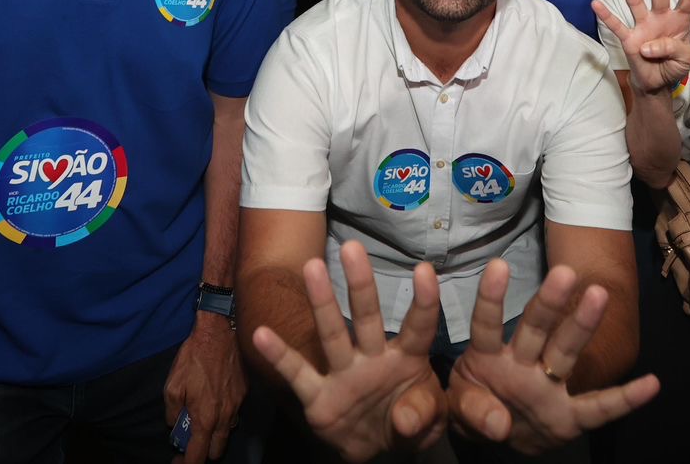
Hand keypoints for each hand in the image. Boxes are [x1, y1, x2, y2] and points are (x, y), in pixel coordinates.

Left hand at [164, 313, 246, 461]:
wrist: (220, 332)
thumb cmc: (194, 358)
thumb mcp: (172, 385)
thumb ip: (173, 411)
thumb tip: (174, 425)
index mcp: (206, 417)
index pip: (199, 455)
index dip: (187, 463)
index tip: (179, 461)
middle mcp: (225, 416)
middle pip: (217, 451)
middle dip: (203, 451)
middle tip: (191, 440)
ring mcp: (238, 405)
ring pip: (227, 432)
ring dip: (214, 434)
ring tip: (203, 419)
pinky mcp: (245, 392)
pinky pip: (234, 414)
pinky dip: (223, 415)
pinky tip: (214, 401)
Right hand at [249, 242, 446, 461]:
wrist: (373, 448)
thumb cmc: (408, 418)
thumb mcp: (429, 421)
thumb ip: (423, 413)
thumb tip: (405, 419)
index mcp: (406, 359)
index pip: (418, 328)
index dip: (424, 302)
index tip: (423, 269)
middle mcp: (373, 358)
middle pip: (368, 317)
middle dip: (361, 283)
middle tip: (352, 246)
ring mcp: (343, 375)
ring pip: (332, 334)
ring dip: (323, 302)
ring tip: (312, 266)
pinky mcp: (318, 397)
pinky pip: (298, 374)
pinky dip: (279, 356)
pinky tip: (261, 334)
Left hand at [446, 260, 657, 453]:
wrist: (497, 435)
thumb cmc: (475, 405)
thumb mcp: (461, 407)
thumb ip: (472, 411)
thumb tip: (499, 424)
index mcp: (489, 357)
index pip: (487, 324)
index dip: (491, 297)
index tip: (498, 265)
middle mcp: (523, 363)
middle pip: (536, 328)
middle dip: (549, 302)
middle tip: (564, 272)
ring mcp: (548, 387)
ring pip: (566, 352)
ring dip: (581, 326)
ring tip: (600, 294)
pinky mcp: (569, 416)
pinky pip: (599, 408)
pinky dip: (625, 399)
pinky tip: (651, 384)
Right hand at [592, 0, 689, 97]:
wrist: (656, 83)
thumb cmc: (673, 66)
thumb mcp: (686, 60)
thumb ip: (676, 50)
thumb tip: (649, 45)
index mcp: (679, 21)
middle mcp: (660, 18)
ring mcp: (643, 26)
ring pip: (636, 1)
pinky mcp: (629, 39)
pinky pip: (617, 26)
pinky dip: (607, 16)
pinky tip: (596, 4)